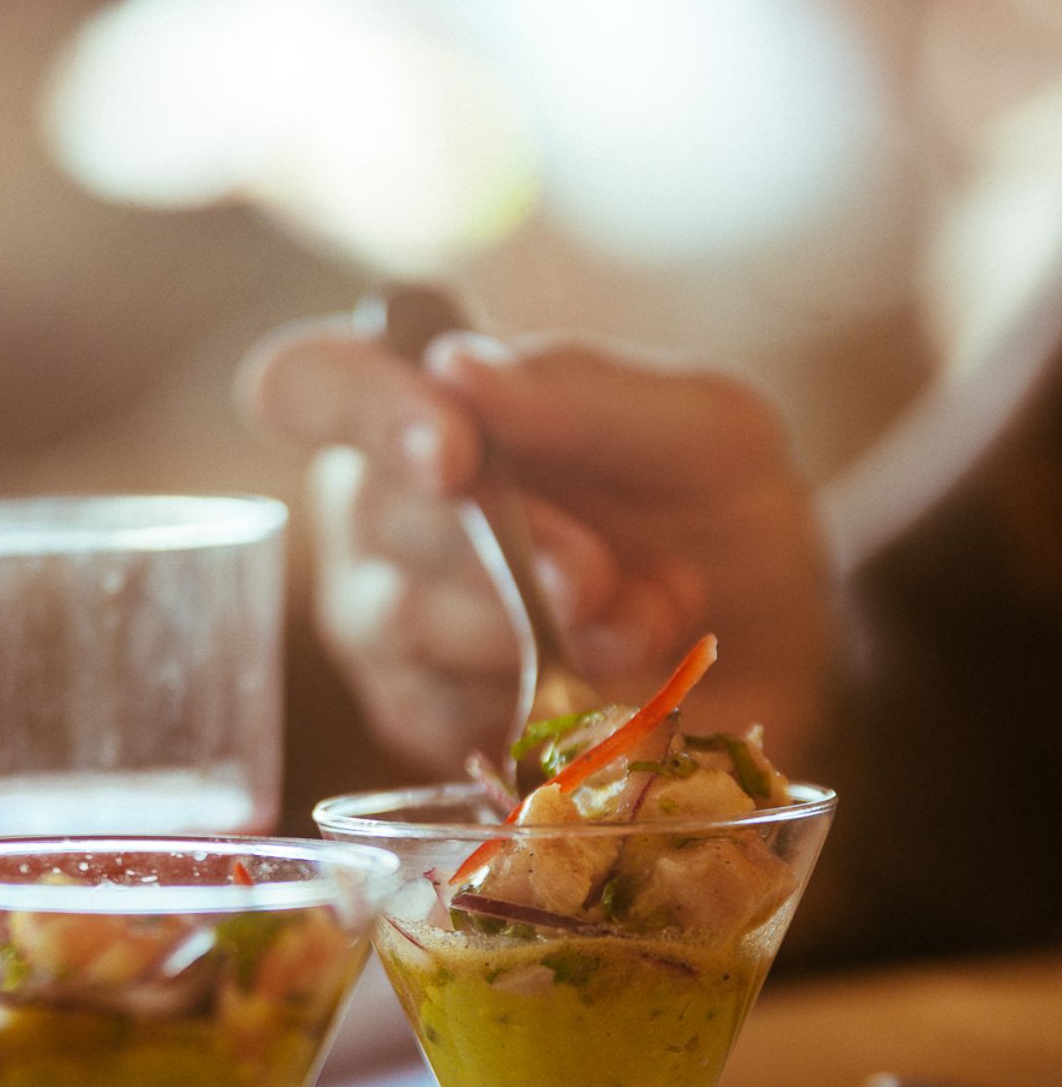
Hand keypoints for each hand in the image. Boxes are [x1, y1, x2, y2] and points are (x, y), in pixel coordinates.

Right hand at [237, 317, 838, 777]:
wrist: (777, 655)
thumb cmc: (719, 512)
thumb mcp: (702, 426)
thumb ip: (583, 391)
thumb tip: (457, 367)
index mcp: (423, 404)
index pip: (309, 382)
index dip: (362, 410)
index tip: (456, 454)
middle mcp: (377, 509)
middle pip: (379, 514)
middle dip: (510, 546)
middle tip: (606, 573)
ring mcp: (385, 623)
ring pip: (407, 620)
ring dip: (544, 626)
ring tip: (639, 618)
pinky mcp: (418, 720)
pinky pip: (440, 714)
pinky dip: (541, 699)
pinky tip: (606, 682)